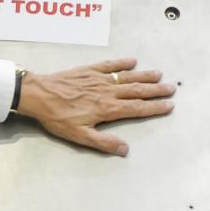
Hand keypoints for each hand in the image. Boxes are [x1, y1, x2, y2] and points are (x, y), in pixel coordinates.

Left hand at [15, 57, 173, 155]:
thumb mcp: (79, 136)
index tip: (168, 105)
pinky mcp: (88, 71)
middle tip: (171, 88)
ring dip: (143, 76)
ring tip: (158, 74)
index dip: (154, 108)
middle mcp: (107, 92)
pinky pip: (108, 65)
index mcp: (107, 109)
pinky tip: (131, 61)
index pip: (136, 108)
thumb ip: (103, 142)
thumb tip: (125, 149)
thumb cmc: (57, 117)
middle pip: (136, 90)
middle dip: (155, 90)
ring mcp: (98, 79)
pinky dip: (121, 63)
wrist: (38, 95)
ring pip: (126, 77)